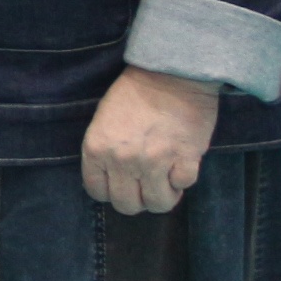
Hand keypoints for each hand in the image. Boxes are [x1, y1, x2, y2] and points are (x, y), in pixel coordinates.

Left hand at [82, 66, 219, 214]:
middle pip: (127, 205)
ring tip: (167, 178)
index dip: (112, 192)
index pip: (97, 192)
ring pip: (158, 204)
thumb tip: (115, 180)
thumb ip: (104, 153)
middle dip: (138, 199)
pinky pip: (184, 186)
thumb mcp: (103, 122)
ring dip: (164, 195)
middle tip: (148, 185)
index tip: (123, 185)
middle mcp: (121, 161)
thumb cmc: (134, 94)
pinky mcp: (185, 159)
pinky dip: (184, 179)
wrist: (170, 75)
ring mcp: (153, 163)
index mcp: (96, 150)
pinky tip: (181, 163)